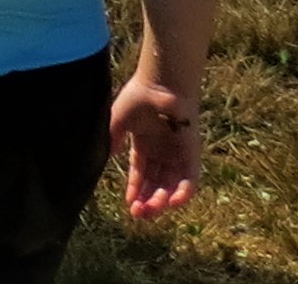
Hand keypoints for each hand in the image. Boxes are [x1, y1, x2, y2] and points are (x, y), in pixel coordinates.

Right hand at [111, 76, 200, 219]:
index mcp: (145, 144)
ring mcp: (177, 154)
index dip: (135, 190)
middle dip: (147, 200)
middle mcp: (161, 152)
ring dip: (162, 200)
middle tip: (139, 213)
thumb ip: (112, 141)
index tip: (129, 205)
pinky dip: (183, 192)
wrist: (160, 84)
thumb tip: (106, 158)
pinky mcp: (191, 154)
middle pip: (156, 183)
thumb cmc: (138, 98)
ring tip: (151, 209)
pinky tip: (171, 203)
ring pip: (171, 185)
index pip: (140, 173)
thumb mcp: (117, 122)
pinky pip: (190, 178)